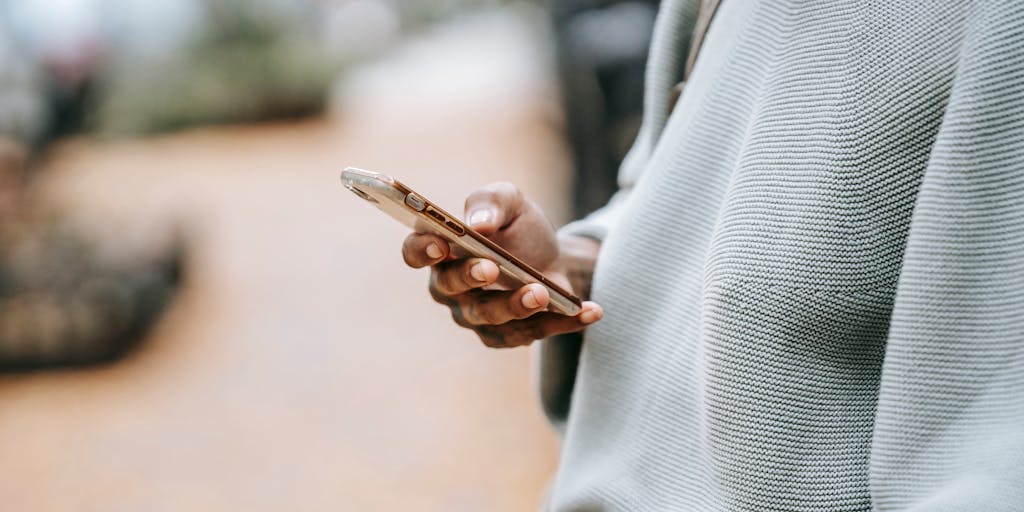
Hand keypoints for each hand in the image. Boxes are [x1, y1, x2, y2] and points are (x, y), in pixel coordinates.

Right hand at [401, 183, 602, 347]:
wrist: (552, 257)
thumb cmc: (518, 228)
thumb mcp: (510, 201)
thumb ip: (491, 201)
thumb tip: (478, 222)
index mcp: (441, 248)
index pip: (415, 252)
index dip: (422, 250)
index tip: (441, 244)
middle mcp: (450, 287)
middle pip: (450, 288)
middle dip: (470, 278)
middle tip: (491, 268)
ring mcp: (476, 315)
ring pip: (489, 318)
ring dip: (515, 306)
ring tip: (541, 292)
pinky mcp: (507, 335)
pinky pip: (531, 333)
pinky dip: (562, 322)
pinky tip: (590, 311)